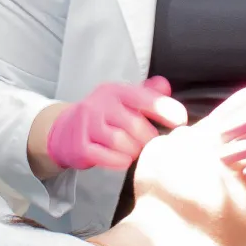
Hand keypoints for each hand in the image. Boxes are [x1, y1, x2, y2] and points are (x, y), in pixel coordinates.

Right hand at [44, 78, 189, 171]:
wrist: (65, 130)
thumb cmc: (104, 116)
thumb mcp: (123, 100)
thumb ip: (147, 93)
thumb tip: (165, 85)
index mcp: (115, 91)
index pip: (143, 97)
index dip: (165, 108)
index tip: (181, 121)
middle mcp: (99, 104)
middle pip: (134, 124)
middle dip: (149, 138)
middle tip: (154, 145)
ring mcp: (87, 125)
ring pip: (120, 142)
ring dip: (134, 151)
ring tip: (137, 152)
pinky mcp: (80, 146)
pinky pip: (105, 157)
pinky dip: (119, 161)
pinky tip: (124, 160)